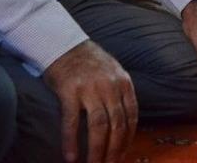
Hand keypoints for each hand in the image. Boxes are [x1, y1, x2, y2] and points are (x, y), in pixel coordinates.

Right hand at [43, 41, 137, 162]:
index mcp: (124, 83)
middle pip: (117, 125)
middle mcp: (110, 86)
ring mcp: (90, 88)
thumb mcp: (113, 73)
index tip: (124, 153)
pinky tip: (72, 157)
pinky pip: (71, 122)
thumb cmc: (89, 63)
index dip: (128, 138)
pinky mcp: (69, 92)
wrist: (64, 44)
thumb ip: (119, 94)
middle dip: (115, 149)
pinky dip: (71, 142)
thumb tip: (123, 123)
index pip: (132, 116)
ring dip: (97, 150)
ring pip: (98, 126)